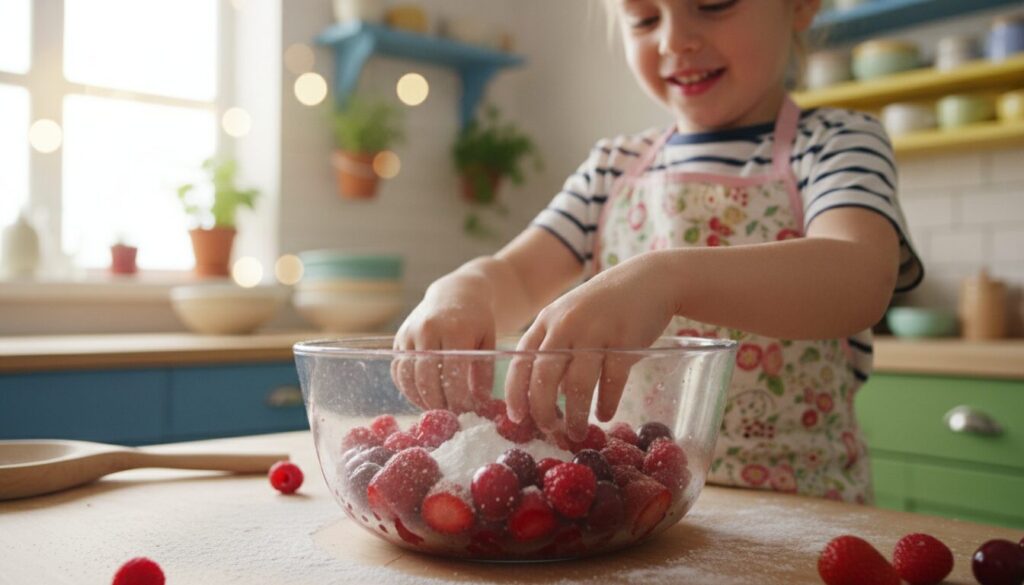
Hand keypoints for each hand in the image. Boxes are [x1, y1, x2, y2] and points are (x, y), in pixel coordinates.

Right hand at [391, 273, 495, 412]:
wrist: (456, 293)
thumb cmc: (477, 320)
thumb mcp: (488, 342)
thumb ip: (484, 374)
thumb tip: (480, 405)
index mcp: (455, 330)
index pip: (453, 378)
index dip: (458, 401)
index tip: (466, 413)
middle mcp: (428, 330)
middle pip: (427, 381)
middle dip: (439, 404)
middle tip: (451, 416)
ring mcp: (409, 334)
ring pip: (408, 378)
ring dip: (420, 400)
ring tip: (436, 409)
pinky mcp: (398, 338)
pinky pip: (397, 371)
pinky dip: (407, 389)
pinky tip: (422, 397)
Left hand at [504, 253, 676, 440]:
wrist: (648, 280)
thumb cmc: (605, 305)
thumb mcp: (571, 319)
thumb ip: (556, 350)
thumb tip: (551, 394)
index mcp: (547, 320)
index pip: (521, 361)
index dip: (515, 393)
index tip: (517, 417)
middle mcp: (566, 325)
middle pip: (544, 377)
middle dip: (543, 411)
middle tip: (549, 431)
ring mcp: (595, 331)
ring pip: (576, 385)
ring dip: (575, 415)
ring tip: (577, 433)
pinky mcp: (624, 340)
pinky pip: (611, 382)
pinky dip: (606, 404)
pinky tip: (605, 415)